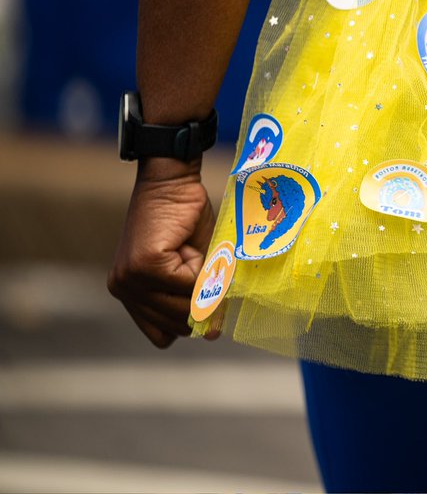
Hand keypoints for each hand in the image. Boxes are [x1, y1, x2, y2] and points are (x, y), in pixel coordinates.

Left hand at [108, 157, 216, 347]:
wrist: (172, 181)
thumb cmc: (185, 219)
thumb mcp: (195, 266)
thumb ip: (198, 298)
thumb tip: (213, 334)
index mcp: (131, 294)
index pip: (162, 334)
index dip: (191, 323)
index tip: (211, 307)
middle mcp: (124, 291)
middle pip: (177, 325)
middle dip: (202, 302)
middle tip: (208, 269)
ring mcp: (131, 280)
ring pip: (183, 307)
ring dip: (203, 284)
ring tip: (197, 254)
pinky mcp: (144, 265)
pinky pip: (187, 285)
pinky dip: (202, 269)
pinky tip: (192, 247)